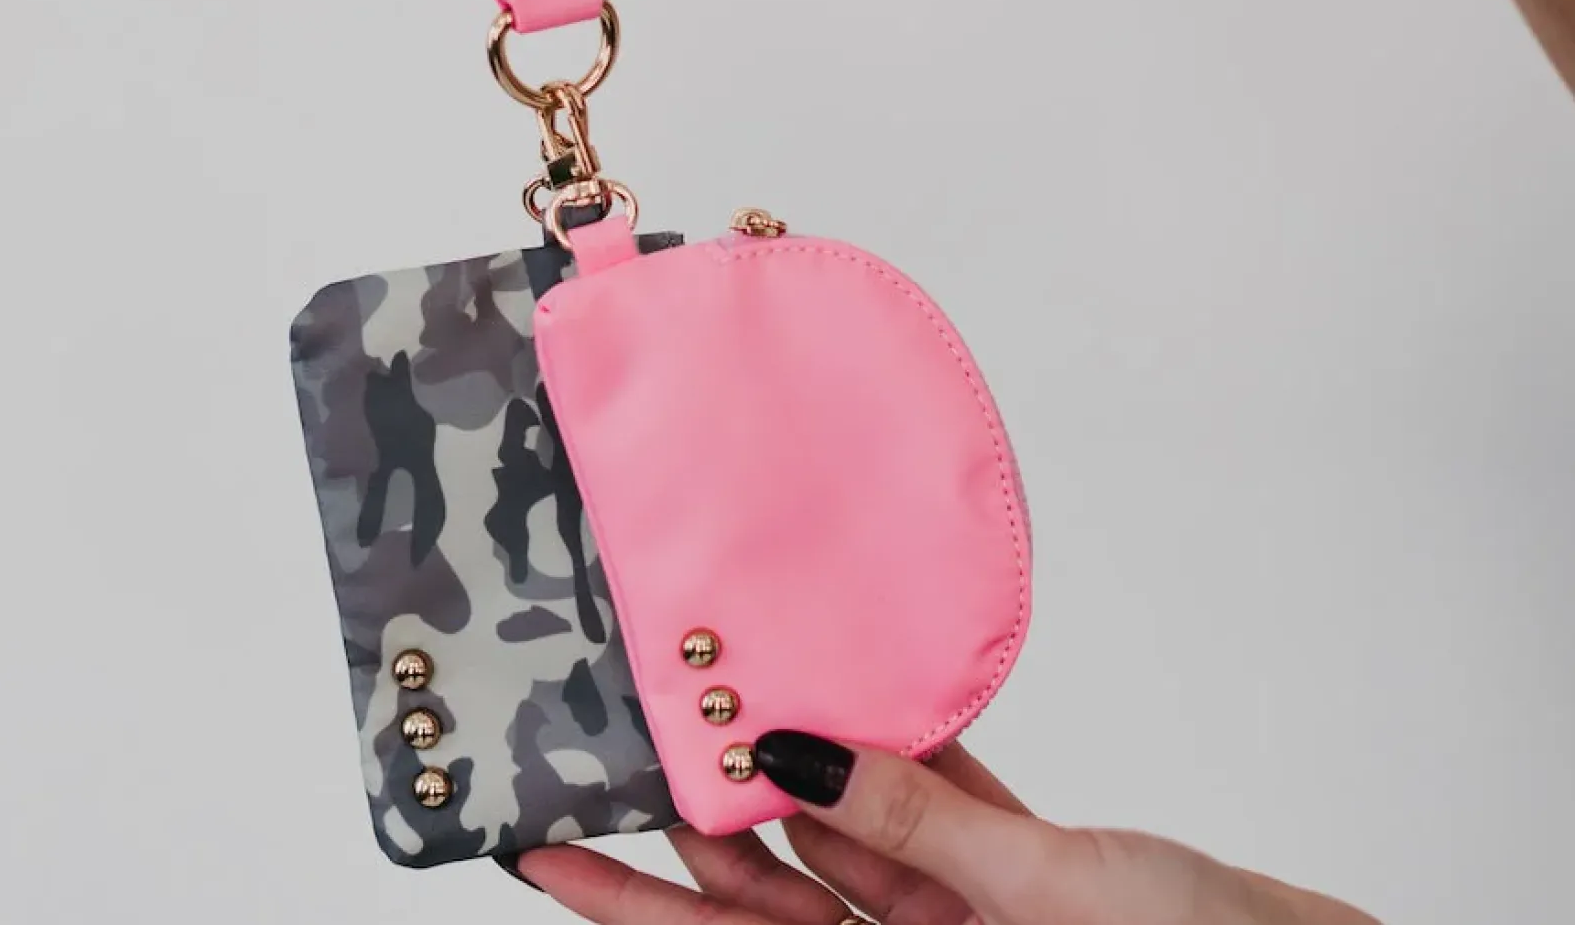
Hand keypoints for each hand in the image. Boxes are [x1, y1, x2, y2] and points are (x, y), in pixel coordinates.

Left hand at [510, 733, 1378, 924]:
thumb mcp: (1039, 896)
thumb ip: (910, 824)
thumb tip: (785, 751)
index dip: (618, 899)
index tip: (535, 837)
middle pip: (766, 879)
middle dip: (698, 800)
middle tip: (625, 714)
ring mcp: (963, 917)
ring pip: (846, 829)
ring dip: (796, 754)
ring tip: (722, 674)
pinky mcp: (1019, 873)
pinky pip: (938, 804)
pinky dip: (904, 748)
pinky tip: (864, 680)